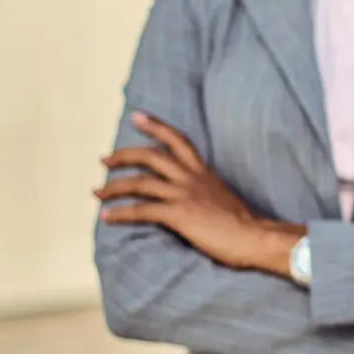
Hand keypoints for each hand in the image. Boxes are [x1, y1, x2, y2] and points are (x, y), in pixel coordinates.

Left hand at [96, 112, 304, 275]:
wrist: (256, 237)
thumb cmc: (244, 224)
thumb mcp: (223, 197)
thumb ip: (204, 192)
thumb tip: (192, 197)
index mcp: (203, 172)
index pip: (178, 140)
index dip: (155, 126)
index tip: (136, 117)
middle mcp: (191, 179)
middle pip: (151, 156)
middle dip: (124, 156)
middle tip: (105, 160)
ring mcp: (184, 196)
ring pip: (140, 183)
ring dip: (114, 187)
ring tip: (97, 192)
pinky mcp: (179, 215)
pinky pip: (142, 211)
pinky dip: (121, 213)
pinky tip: (107, 216)